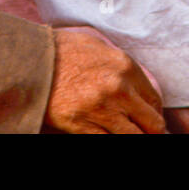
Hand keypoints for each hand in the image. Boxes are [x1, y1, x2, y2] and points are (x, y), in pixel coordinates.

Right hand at [46, 30, 164, 133]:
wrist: (32, 60)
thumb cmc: (65, 51)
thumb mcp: (101, 47)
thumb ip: (124, 68)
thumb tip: (141, 90)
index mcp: (125, 66)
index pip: (155, 100)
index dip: (155, 113)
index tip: (150, 118)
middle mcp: (118, 90)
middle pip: (152, 125)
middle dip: (151, 131)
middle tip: (144, 131)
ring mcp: (101, 110)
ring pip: (132, 138)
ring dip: (132, 136)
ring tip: (125, 131)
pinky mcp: (82, 126)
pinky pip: (107, 141)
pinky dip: (110, 138)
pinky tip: (108, 132)